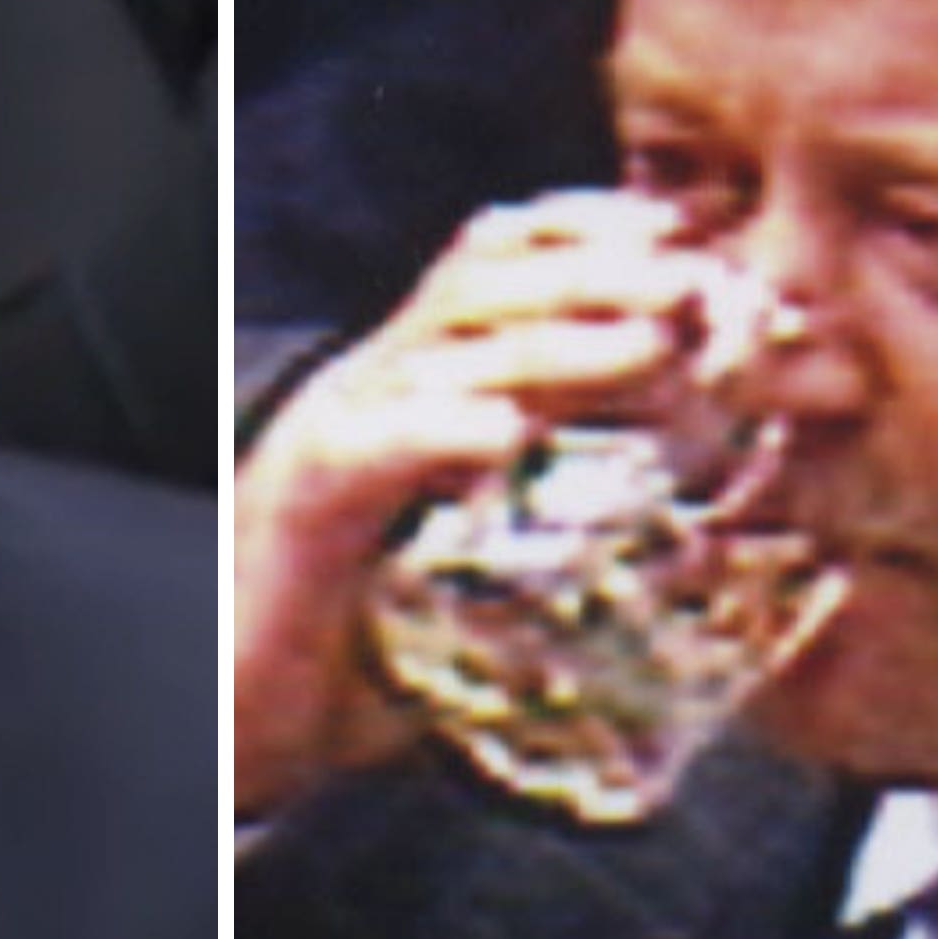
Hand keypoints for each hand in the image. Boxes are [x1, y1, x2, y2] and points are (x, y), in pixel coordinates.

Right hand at [232, 191, 721, 816]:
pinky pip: (375, 443)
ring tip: (652, 345)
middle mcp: (376, 382)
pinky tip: (507, 433)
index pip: (496, 259)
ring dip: (559, 337)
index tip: (685, 234)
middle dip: (599, 267)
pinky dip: (443, 428)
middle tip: (695, 281)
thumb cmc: (367, 648)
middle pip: (483, 278)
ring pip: (446, 346)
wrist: (235, 710)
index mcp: (418, 378)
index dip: (589, 228)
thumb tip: (701, 535)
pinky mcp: (302, 494)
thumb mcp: (484, 568)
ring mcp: (337, 427)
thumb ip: (567, 527)